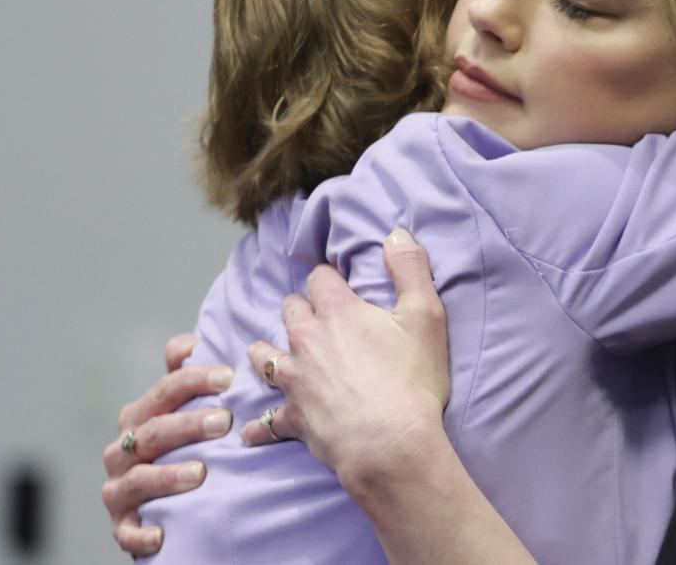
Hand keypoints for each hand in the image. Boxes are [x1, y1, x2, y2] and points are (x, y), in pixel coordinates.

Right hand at [101, 333, 233, 556]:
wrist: (164, 503)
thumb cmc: (179, 445)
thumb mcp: (181, 409)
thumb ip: (184, 376)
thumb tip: (190, 343)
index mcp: (140, 416)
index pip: (165, 390)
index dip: (194, 380)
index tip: (228, 377)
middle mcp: (124, 450)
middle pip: (153, 432)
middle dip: (188, 425)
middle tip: (224, 421)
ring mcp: (119, 488)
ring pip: (138, 478)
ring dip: (168, 476)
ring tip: (201, 473)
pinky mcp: (121, 525)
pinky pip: (126, 531)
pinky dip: (140, 533)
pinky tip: (161, 534)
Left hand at [240, 228, 449, 487]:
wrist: (390, 443)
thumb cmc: (411, 379)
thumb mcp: (425, 314)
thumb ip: (410, 268)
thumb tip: (396, 233)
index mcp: (337, 312)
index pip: (319, 277)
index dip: (330, 279)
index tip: (339, 285)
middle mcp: (307, 340)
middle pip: (289, 311)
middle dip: (300, 310)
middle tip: (315, 319)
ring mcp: (295, 380)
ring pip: (263, 357)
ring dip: (266, 354)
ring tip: (272, 356)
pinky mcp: (293, 417)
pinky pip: (264, 421)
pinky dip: (257, 425)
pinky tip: (250, 430)